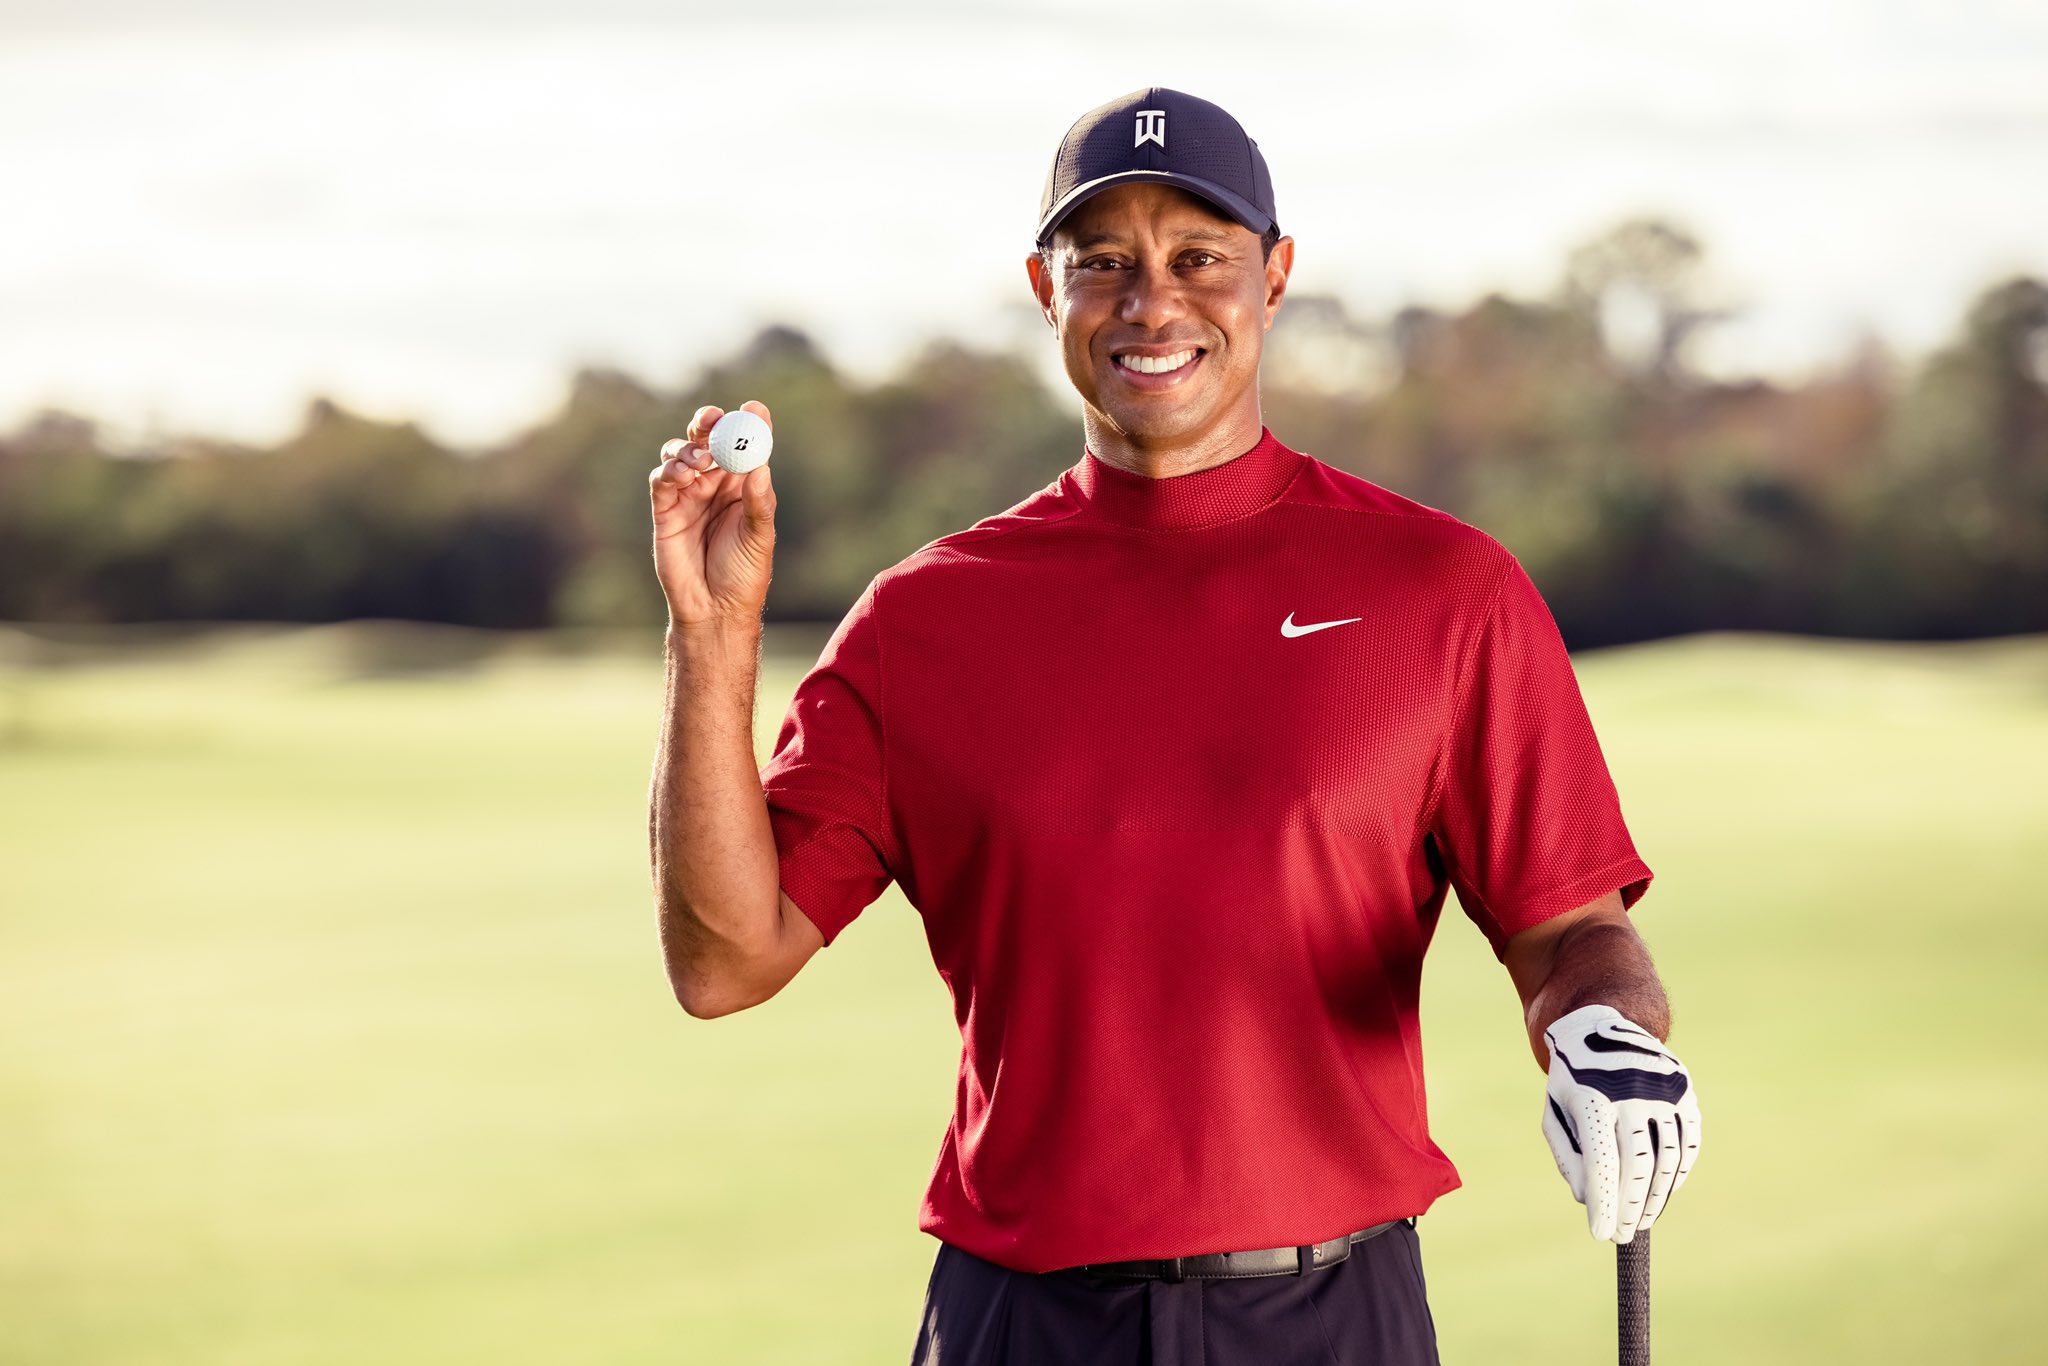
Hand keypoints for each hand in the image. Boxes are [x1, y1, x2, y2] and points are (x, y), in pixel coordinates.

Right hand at [649, 401, 776, 629]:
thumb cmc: (744, 575)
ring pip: (680, 454)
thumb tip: (761, 466)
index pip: (746, 447)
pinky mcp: (665, 510)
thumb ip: (759, 503)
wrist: (715, 609)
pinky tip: (682, 476)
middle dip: (708, 424)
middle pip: (708, 441)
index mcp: (743, 487)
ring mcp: (689, 495)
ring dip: (687, 450)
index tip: (752, 409)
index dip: (749, 425)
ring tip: (699, 464)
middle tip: (712, 419)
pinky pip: (661, 480)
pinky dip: (668, 471)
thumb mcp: (759, 538)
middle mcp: (715, 485)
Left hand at [1540, 1004, 1700, 1243]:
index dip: (1603, 1202)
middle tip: (1624, 1235)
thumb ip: (1568, 1157)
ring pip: (1667, 1159)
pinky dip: (1677, 1175)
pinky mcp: (1685, 1092)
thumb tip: (1587, 1199)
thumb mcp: (1555, 1111)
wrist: (1604, 1024)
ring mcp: (1663, 1090)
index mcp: (1590, 1097)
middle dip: (1630, 1208)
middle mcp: (1631, 1091)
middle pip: (1636, 1166)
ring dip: (1656, 1198)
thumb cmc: (1573, 1079)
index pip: (1600, 1162)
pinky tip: (1663, 1194)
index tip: (1602, 1234)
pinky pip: (1687, 1144)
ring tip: (1643, 1220)